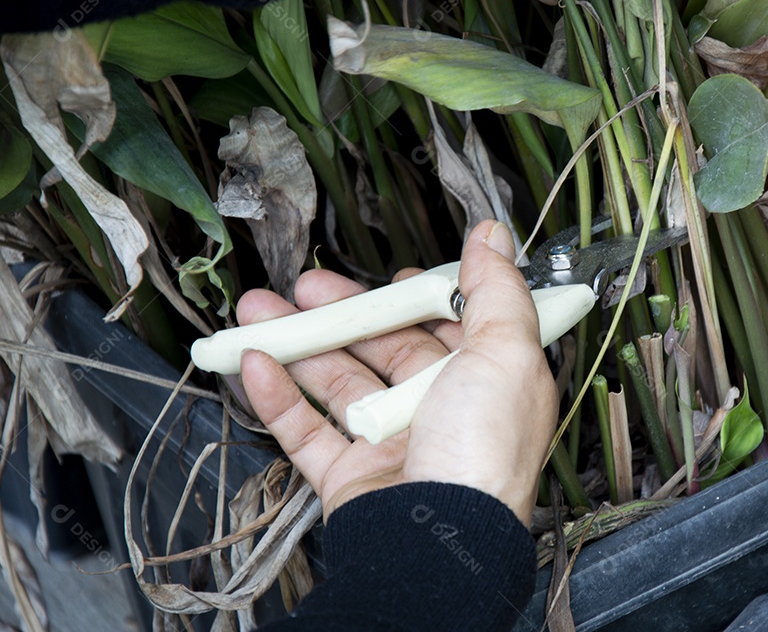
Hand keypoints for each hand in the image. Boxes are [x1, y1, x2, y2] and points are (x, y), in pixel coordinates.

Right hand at [236, 221, 556, 524]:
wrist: (437, 540)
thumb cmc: (481, 452)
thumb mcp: (506, 352)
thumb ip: (496, 290)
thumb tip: (494, 236)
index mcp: (486, 385)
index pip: (449, 329)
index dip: (419, 300)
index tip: (393, 277)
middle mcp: (442, 414)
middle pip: (385, 351)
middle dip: (344, 315)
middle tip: (306, 286)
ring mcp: (393, 447)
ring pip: (337, 385)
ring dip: (298, 345)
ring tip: (258, 310)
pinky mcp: (351, 477)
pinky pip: (306, 431)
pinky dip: (276, 396)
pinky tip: (253, 362)